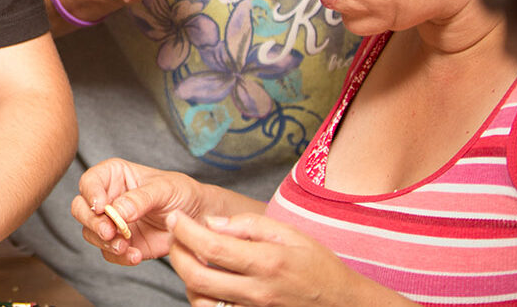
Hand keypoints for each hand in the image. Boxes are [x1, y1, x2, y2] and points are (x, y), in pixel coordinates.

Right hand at [73, 158, 206, 264]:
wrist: (198, 219)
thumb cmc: (180, 193)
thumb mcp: (164, 189)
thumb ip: (140, 198)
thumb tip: (117, 211)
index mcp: (114, 176)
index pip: (90, 181)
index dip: (91, 194)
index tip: (101, 207)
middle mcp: (108, 198)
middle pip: (81, 208)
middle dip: (91, 221)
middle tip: (108, 231)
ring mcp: (112, 223)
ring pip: (90, 232)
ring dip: (104, 242)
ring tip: (125, 246)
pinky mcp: (120, 243)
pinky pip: (108, 253)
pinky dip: (119, 257)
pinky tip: (136, 255)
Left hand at [168, 211, 383, 306]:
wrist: (341, 303)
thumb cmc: (317, 264)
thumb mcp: (289, 233)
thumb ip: (248, 224)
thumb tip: (210, 223)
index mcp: (267, 261)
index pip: (212, 245)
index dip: (185, 230)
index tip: (175, 218)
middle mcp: (257, 290)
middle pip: (197, 275)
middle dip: (177, 253)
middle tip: (176, 237)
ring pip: (200, 298)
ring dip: (186, 277)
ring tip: (190, 257)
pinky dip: (201, 296)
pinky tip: (205, 279)